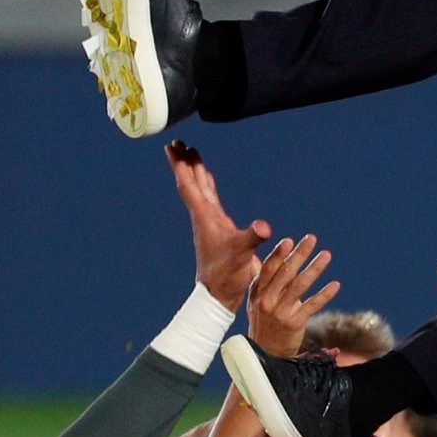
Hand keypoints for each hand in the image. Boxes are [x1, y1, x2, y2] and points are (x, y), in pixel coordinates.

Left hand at [168, 144, 273, 311]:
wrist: (221, 293)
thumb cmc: (228, 274)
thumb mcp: (243, 255)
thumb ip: (252, 239)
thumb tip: (264, 227)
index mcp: (205, 218)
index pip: (189, 186)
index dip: (181, 166)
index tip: (172, 147)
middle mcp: (205, 216)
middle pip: (191, 183)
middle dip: (184, 163)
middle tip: (177, 143)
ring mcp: (211, 221)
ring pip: (200, 189)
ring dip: (195, 171)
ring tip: (191, 154)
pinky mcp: (219, 228)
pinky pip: (210, 199)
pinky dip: (207, 185)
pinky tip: (207, 180)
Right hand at [245, 234, 340, 359]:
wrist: (265, 354)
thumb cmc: (264, 323)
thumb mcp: (258, 302)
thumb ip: (267, 282)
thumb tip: (278, 258)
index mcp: (257, 293)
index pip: (268, 269)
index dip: (278, 254)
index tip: (289, 240)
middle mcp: (267, 301)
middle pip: (285, 272)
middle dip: (299, 254)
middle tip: (311, 238)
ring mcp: (280, 312)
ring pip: (300, 285)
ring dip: (315, 268)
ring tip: (326, 255)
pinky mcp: (294, 323)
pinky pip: (312, 305)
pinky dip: (325, 294)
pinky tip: (335, 285)